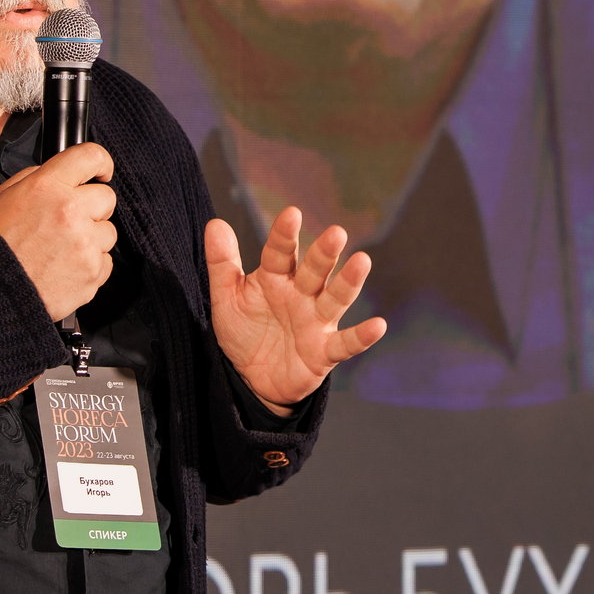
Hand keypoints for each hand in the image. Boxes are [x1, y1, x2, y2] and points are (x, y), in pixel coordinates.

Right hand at [0, 142, 117, 319]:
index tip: (101, 173)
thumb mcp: (0, 197)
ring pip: (108, 231)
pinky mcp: (92, 271)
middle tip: (67, 223)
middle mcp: (70, 210)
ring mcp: (84, 242)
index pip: (91, 156)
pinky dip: (90, 265)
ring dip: (91, 239)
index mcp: (47, 186)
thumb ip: (33, 179)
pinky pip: (106, 261)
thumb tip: (60, 174)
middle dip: (91, 208)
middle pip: (107, 197)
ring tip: (60, 250)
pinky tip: (64, 268)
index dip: (100, 163)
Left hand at [206, 207, 387, 413]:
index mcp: (276, 278)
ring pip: (335, 299)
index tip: (291, 214)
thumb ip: (222, 263)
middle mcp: (302, 295)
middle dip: (324, 253)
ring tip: (362, 261)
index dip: (284, 235)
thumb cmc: (245, 331)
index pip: (280, 253)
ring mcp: (316, 322)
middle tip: (336, 233)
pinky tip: (378, 325)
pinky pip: (346, 343)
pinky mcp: (325, 352)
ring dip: (349, 282)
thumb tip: (215, 223)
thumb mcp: (227, 299)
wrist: (253, 379)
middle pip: (314, 271)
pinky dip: (362, 336)